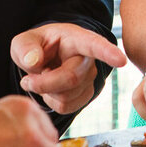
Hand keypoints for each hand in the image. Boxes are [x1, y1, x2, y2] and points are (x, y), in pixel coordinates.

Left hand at [11, 23, 127, 113]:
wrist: (44, 58)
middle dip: (44, 83)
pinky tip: (49, 89)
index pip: (96, 45)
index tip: (121, 61)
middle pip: (71, 78)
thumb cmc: (37, 46)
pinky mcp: (85, 95)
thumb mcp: (25, 40)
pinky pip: (66, 107)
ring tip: (40, 78)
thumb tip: (34, 61)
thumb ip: (25, 47)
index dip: (109, 53)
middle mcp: (89, 59)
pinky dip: (50, 101)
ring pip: (67, 96)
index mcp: (77, 39)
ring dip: (46, 92)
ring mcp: (89, 78)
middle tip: (26, 79)